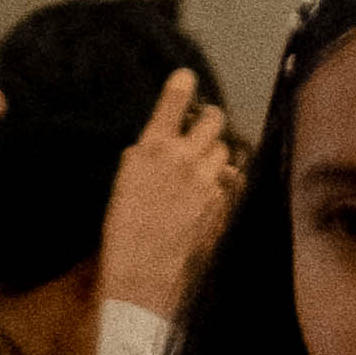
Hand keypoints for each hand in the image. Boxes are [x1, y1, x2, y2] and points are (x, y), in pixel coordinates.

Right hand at [97, 69, 237, 319]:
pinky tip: (210, 195)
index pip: (171, 106)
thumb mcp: (123, 188)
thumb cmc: (124, 236)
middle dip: (210, 122)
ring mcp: (208, 181)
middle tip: (204, 129)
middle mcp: (182, 160)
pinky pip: (232, 181)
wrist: (145, 276)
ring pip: (226, 151)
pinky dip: (224, 183)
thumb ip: (143, 161)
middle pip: (214, 121)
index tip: (185, 78)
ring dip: (217, 155)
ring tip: (202, 171)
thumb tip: (154, 146)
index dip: (180, 88)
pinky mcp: (223, 203)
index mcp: (150, 151)